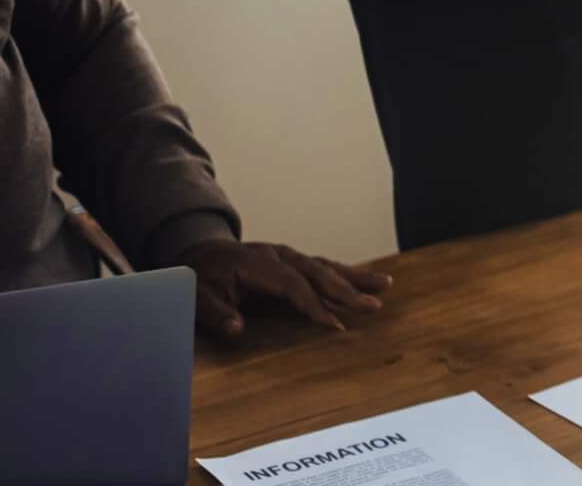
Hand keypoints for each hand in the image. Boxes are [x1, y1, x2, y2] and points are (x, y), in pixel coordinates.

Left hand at [176, 238, 388, 338]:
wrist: (197, 252)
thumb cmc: (199, 278)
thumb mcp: (196, 298)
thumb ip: (215, 314)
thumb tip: (236, 329)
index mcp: (256, 263)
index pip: (291, 284)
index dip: (313, 304)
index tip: (333, 324)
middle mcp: (277, 254)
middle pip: (317, 272)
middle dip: (347, 290)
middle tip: (373, 306)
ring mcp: (287, 254)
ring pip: (325, 265)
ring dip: (355, 277)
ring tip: (385, 285)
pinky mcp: (292, 259)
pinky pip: (322, 265)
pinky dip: (345, 273)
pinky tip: (365, 280)